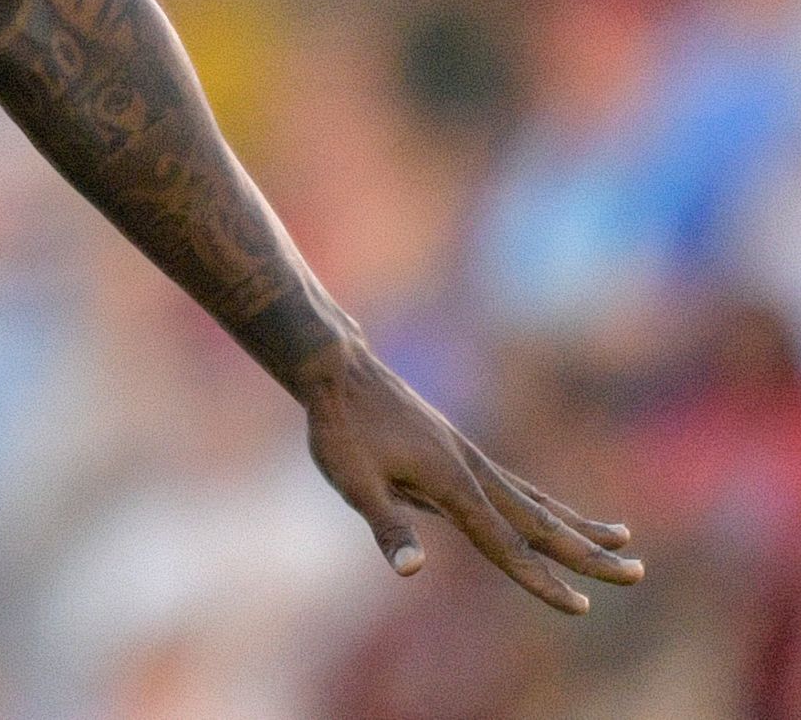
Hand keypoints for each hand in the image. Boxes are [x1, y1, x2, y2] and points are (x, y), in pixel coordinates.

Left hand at [297, 338, 642, 613]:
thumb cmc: (340, 426)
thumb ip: (385, 525)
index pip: (506, 544)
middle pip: (539, 521)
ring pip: (534, 499)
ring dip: (577, 523)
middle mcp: (472, 469)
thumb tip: (410, 570)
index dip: (541, 580)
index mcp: (453, 483)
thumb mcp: (351, 480)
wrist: (336, 367)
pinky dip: (542, 501)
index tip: (581, 607)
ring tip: (623, 536)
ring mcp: (468, 456)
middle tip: (638, 573)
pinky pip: (512, 483)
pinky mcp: (457, 449)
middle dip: (587, 552)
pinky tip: (552, 512)